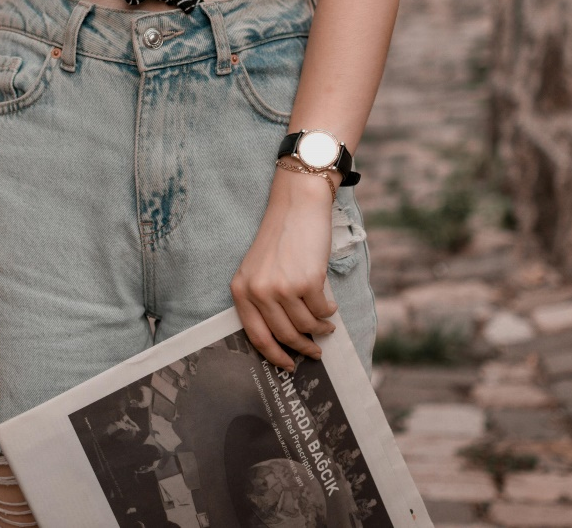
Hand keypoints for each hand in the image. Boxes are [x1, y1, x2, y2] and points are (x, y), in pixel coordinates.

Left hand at [230, 169, 338, 370]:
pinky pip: (322, 311)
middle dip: (303, 348)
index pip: (256, 336)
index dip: (274, 355)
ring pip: (306, 326)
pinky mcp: (308, 282)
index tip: (288, 366)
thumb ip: (264, 299)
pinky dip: (329, 312)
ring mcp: (283, 288)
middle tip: (315, 352)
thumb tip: (285, 337)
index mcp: (241, 289)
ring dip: (320, 330)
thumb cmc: (281, 237)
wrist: (297, 205)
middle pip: (284, 335)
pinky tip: (330, 307)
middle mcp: (259, 291)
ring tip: (326, 327)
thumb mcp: (259, 269)